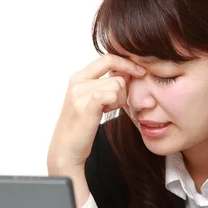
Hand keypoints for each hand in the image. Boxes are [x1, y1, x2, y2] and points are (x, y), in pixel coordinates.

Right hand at [47, 54, 145, 175]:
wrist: (67, 148)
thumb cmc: (82, 126)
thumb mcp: (92, 100)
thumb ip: (105, 85)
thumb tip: (128, 72)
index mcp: (78, 77)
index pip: (108, 58)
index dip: (127, 63)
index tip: (141, 71)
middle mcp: (77, 81)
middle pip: (117, 77)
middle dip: (123, 93)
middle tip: (112, 107)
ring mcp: (80, 92)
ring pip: (118, 86)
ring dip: (119, 102)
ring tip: (105, 111)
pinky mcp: (86, 104)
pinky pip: (113, 94)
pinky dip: (115, 104)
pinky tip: (104, 112)